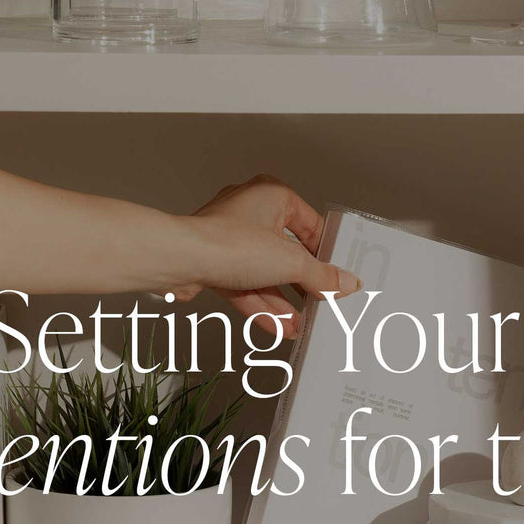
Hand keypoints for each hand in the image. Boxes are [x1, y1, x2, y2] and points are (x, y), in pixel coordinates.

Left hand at [178, 175, 360, 337]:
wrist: (180, 261)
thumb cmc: (225, 242)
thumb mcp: (290, 262)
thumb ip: (321, 276)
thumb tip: (344, 284)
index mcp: (272, 196)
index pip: (310, 225)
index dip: (325, 253)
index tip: (337, 274)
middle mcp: (251, 213)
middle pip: (287, 254)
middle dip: (303, 286)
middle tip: (321, 303)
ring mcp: (230, 240)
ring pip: (265, 274)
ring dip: (284, 303)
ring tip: (303, 324)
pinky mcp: (216, 264)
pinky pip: (246, 286)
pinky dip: (263, 307)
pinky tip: (280, 327)